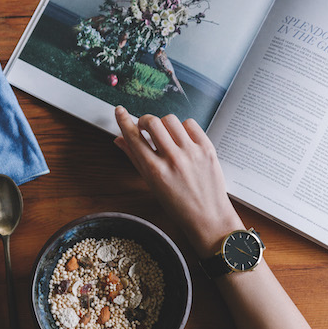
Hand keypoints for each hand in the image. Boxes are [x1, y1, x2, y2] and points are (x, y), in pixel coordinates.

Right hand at [114, 106, 243, 257]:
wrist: (208, 217)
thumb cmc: (178, 205)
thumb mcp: (152, 185)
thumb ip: (135, 159)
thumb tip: (119, 140)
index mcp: (155, 171)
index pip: (133, 137)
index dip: (123, 120)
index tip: (119, 111)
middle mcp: (172, 159)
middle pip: (152, 122)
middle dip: (144, 121)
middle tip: (145, 127)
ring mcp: (191, 152)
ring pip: (170, 120)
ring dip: (163, 124)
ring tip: (166, 136)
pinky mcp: (207, 148)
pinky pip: (190, 124)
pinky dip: (183, 127)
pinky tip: (182, 138)